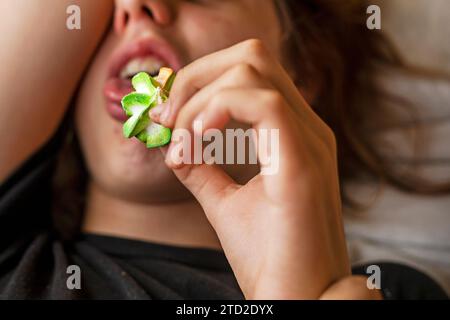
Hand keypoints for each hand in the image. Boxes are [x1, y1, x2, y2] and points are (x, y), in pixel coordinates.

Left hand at [151, 39, 349, 298]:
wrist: (294, 298)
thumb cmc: (267, 256)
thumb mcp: (223, 202)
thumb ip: (203, 167)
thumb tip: (176, 144)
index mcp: (293, 134)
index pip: (249, 74)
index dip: (200, 83)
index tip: (166, 119)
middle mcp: (308, 128)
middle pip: (250, 58)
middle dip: (195, 78)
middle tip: (165, 117)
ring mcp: (310, 140)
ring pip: (252, 72)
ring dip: (199, 97)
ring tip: (178, 136)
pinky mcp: (302, 160)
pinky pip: (262, 103)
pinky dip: (217, 110)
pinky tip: (196, 139)